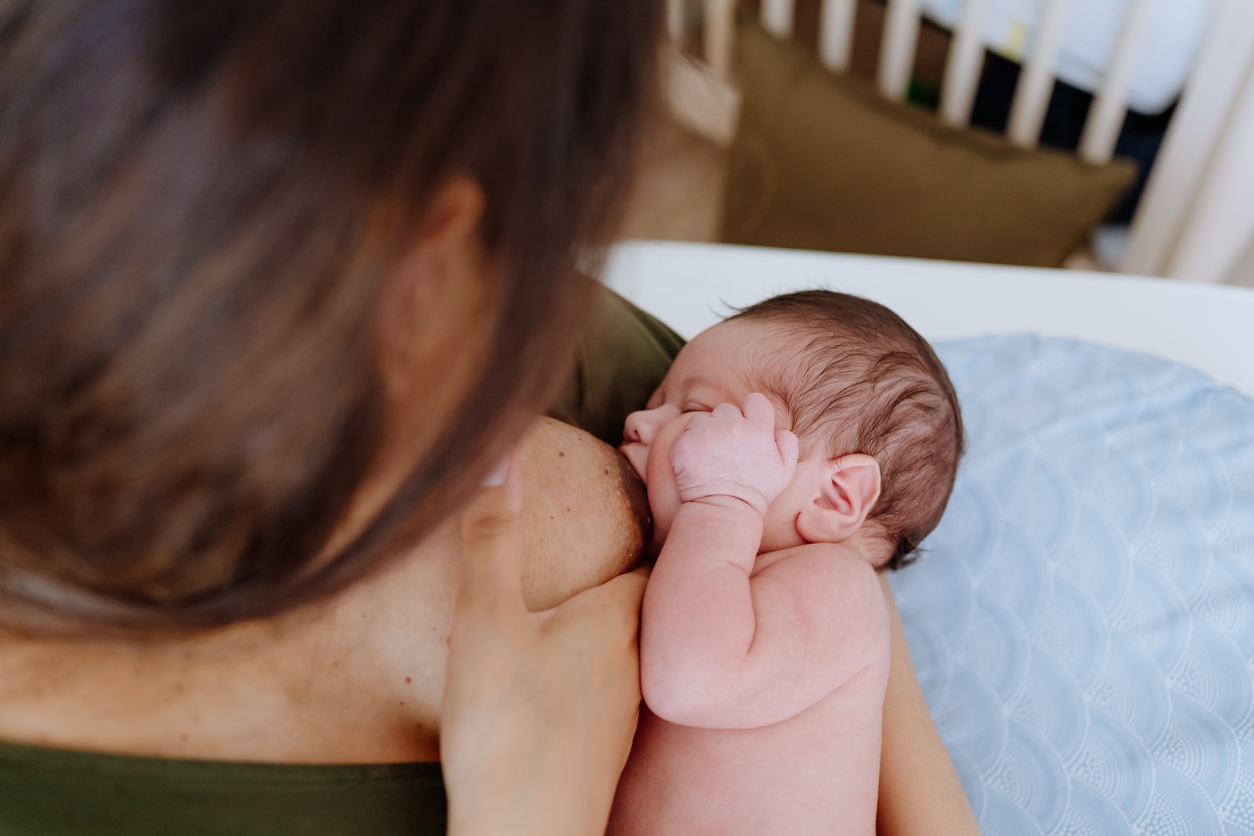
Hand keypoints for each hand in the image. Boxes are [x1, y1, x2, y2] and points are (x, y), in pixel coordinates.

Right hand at [440, 452, 649, 835]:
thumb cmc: (508, 729)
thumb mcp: (487, 621)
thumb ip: (492, 538)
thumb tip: (500, 451)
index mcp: (615, 621)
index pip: (653, 554)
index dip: (651, 520)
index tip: (647, 487)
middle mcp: (631, 662)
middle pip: (638, 599)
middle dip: (621, 567)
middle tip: (602, 536)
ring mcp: (619, 711)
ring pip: (622, 646)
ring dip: (605, 619)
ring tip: (578, 595)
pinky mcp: (598, 749)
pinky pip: (601, 687)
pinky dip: (588, 665)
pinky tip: (560, 672)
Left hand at [669, 393, 798, 516]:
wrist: (722, 510)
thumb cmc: (755, 492)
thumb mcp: (784, 472)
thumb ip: (788, 443)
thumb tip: (777, 429)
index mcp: (758, 429)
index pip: (756, 401)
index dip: (752, 413)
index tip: (747, 429)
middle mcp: (731, 426)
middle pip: (727, 410)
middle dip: (727, 425)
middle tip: (727, 451)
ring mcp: (705, 433)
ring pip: (703, 420)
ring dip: (706, 433)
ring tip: (712, 458)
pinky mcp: (684, 444)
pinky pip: (685, 434)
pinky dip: (689, 446)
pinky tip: (697, 464)